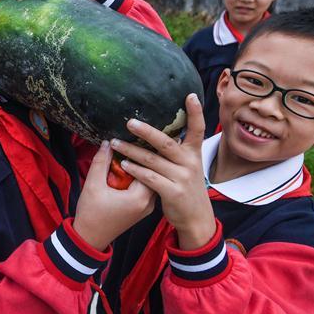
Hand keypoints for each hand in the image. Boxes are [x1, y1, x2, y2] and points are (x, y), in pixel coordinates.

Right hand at [73, 141, 157, 250]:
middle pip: (152, 174)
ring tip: (134, 151)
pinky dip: (140, 178)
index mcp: (139, 197)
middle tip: (137, 140)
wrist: (90, 238)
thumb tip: (108, 143)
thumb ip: (101, 162)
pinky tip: (130, 168)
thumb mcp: (92, 185)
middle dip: (144, 158)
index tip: (136, 136)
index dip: (142, 151)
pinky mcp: (142, 209)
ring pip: (149, 181)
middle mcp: (148, 203)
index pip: (149, 167)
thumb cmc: (91, 214)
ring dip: (142, 168)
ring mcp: (147, 208)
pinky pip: (146, 188)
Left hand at [111, 94, 215, 250]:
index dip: (195, 112)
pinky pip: (149, 178)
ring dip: (131, 150)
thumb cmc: (187, 189)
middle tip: (129, 122)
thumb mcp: (189, 168)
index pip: (198, 129)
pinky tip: (123, 164)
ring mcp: (181, 178)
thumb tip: (163, 133)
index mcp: (194, 154)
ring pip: (152, 160)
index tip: (189, 95)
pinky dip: (135, 170)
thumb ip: (178, 152)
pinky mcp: (172, 192)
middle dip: (146, 131)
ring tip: (115, 143)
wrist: (196, 219)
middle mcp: (189, 163)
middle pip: (166, 142)